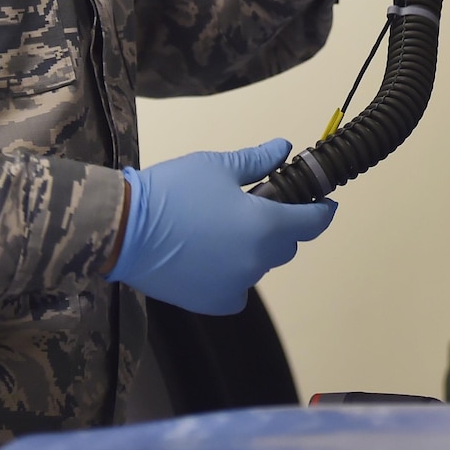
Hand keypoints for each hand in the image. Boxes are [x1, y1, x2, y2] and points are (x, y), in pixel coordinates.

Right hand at [107, 140, 336, 314]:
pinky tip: (215, 257)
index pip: (312, 222)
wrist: (123, 230)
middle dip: (283, 226)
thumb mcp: (218, 166)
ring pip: (260, 265)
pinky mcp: (213, 302)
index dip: (323, 211)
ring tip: (225, 228)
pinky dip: (234, 275)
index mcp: (265, 226)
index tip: (325, 202)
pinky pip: (238, 289)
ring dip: (254, 249)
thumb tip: (284, 148)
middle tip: (261, 206)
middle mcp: (257, 261)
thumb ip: (258, 161)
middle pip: (286, 245)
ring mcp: (236, 285)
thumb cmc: (174, 191)